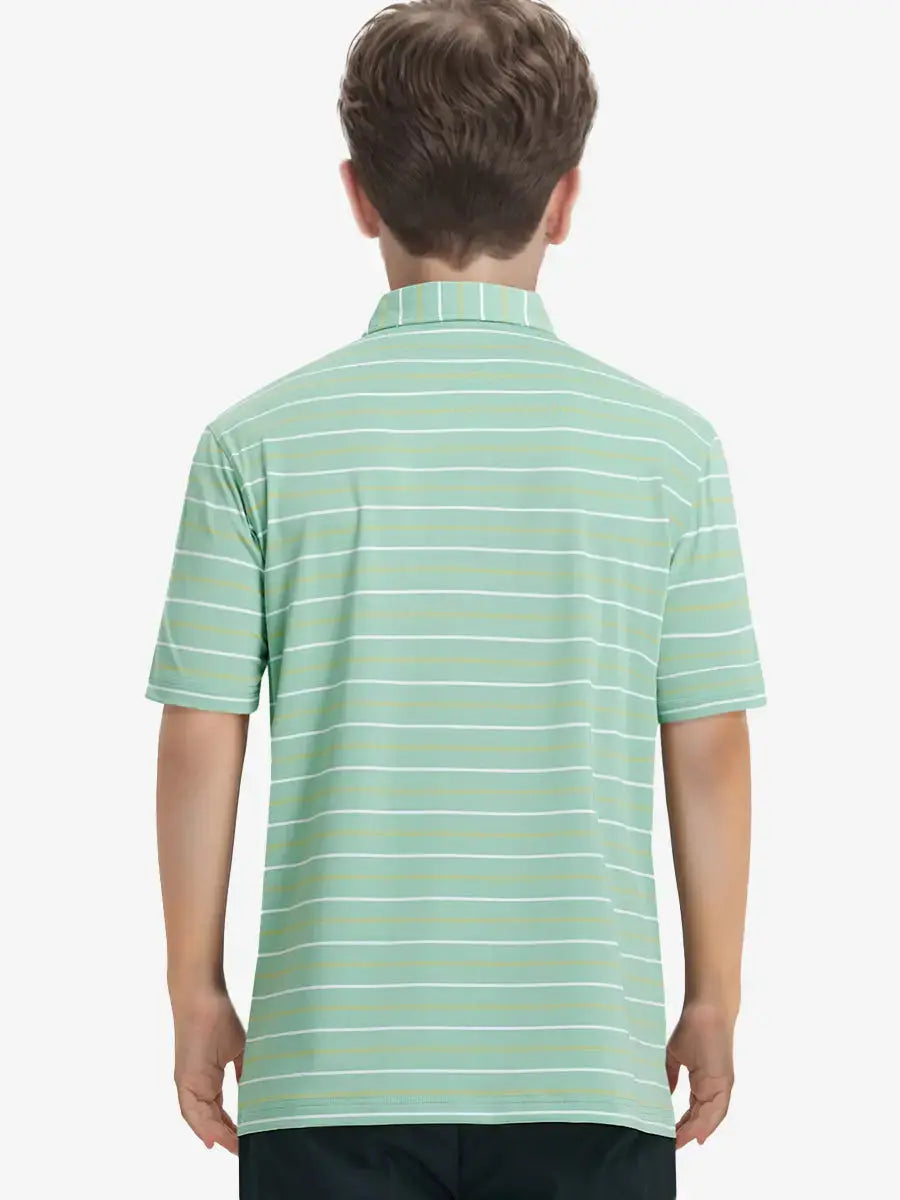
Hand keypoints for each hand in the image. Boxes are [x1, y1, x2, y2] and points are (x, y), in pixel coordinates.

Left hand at [173, 990, 244, 1154]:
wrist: (204, 998)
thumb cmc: (220, 1018)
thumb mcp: (239, 1050)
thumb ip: (244, 1072)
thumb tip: (256, 1091)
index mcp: (208, 1080)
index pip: (220, 1111)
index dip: (232, 1128)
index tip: (248, 1139)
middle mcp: (196, 1086)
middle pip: (210, 1120)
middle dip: (227, 1137)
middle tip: (244, 1150)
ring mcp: (188, 1084)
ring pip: (200, 1120)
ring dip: (217, 1135)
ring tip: (235, 1148)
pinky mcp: (184, 1079)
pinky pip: (191, 1111)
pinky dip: (202, 1127)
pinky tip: (214, 1139)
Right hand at [666, 1003, 734, 1148]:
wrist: (706, 1011)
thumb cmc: (692, 1028)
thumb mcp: (674, 1057)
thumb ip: (670, 1077)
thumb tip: (666, 1095)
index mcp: (704, 1083)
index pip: (693, 1111)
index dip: (682, 1125)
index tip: (669, 1136)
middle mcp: (714, 1088)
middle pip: (701, 1118)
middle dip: (687, 1133)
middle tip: (672, 1145)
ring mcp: (721, 1086)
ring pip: (710, 1117)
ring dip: (696, 1131)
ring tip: (680, 1143)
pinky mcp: (725, 1082)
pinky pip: (717, 1109)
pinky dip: (707, 1123)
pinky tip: (696, 1134)